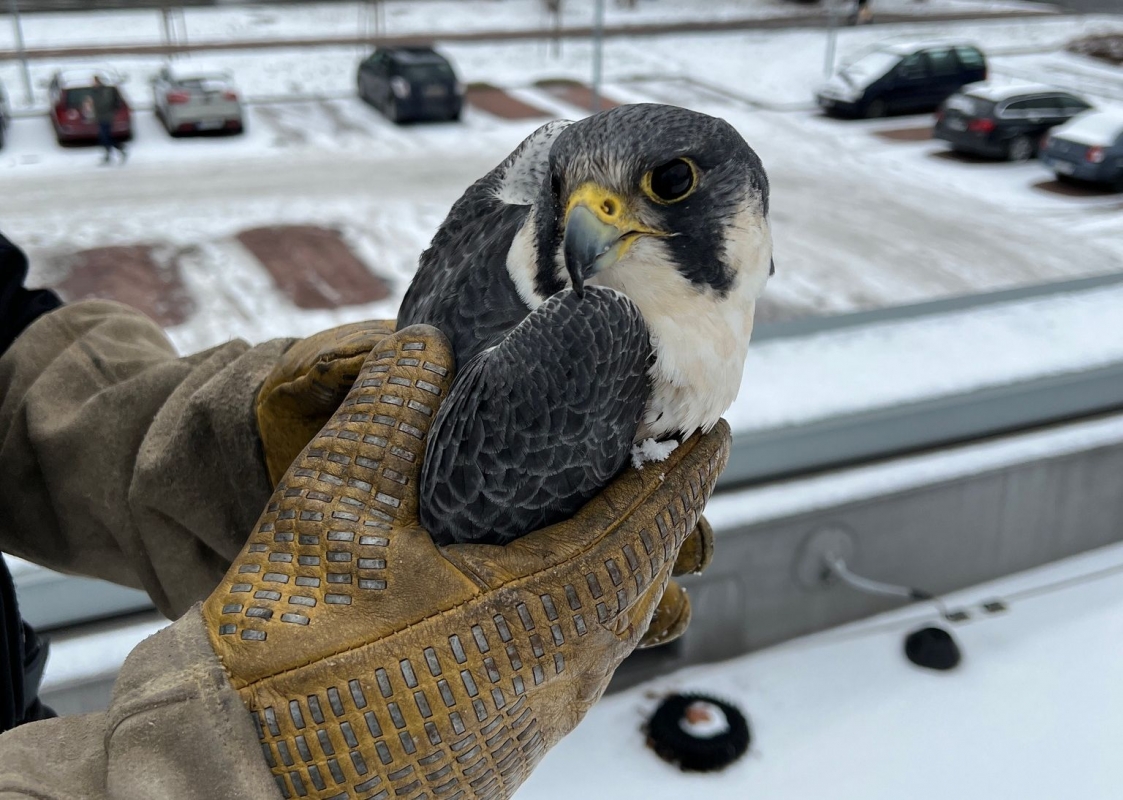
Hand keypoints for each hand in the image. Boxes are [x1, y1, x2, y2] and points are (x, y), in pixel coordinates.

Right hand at [206, 325, 729, 799]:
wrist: (236, 774)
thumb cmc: (282, 647)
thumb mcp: (332, 509)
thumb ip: (386, 413)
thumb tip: (428, 346)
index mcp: (530, 617)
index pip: (641, 533)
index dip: (683, 480)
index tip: (714, 436)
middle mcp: (551, 681)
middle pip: (638, 587)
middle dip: (660, 521)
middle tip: (666, 464)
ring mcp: (528, 725)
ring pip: (608, 636)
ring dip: (623, 570)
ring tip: (619, 518)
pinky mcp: (497, 750)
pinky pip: (571, 671)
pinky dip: (583, 615)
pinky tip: (550, 593)